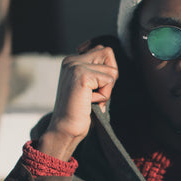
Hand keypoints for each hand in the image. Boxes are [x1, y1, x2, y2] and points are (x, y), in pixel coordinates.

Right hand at [38, 45, 118, 160]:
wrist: (65, 129)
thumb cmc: (81, 112)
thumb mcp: (90, 88)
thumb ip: (99, 73)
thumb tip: (115, 67)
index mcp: (72, 61)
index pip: (103, 51)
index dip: (107, 71)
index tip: (93, 89)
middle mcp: (72, 60)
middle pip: (108, 53)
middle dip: (110, 77)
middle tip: (94, 94)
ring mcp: (75, 66)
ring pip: (112, 70)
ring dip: (106, 90)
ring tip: (90, 100)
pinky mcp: (82, 75)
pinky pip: (109, 81)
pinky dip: (104, 96)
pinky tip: (89, 102)